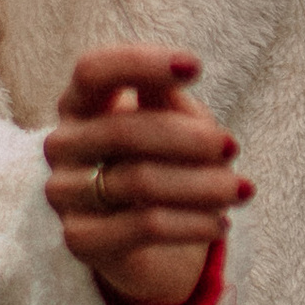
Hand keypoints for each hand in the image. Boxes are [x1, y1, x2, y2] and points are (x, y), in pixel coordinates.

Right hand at [43, 46, 250, 304]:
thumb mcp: (172, 121)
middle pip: (123, 130)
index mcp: (80, 103)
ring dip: (202, 185)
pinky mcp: (80, 239)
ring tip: (242, 190)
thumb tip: (176, 75)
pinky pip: (144, 227)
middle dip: (189, 138)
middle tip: (232, 147)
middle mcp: (62, 144)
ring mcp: (65, 193)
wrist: (150, 240)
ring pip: (139, 181)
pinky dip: (192, 224)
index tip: (195, 67)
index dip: (140, 64)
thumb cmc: (163, 161)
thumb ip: (168, 99)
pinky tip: (221, 224)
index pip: (93, 71)